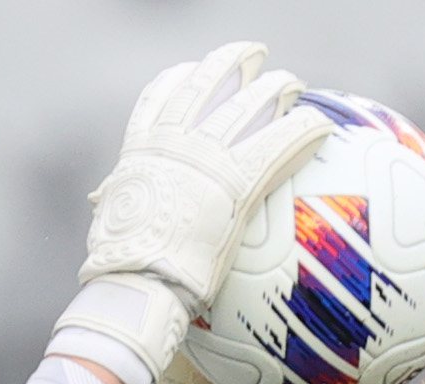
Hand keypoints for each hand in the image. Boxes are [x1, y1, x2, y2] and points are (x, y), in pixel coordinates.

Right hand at [52, 44, 329, 383]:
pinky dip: (303, 131)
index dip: (179, 80)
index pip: (159, 98)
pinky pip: (280, 144)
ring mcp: (206, 156)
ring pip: (249, 105)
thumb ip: (117, 209)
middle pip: (208, 86)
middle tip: (251, 60)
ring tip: (291, 84)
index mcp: (143, 151)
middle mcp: (175, 143)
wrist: (139, 282)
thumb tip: (103, 208)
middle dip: (233, 66)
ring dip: (275, 88)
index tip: (192, 72)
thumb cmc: (121, 269)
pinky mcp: (238, 180)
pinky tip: (321, 126)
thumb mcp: (111, 226)